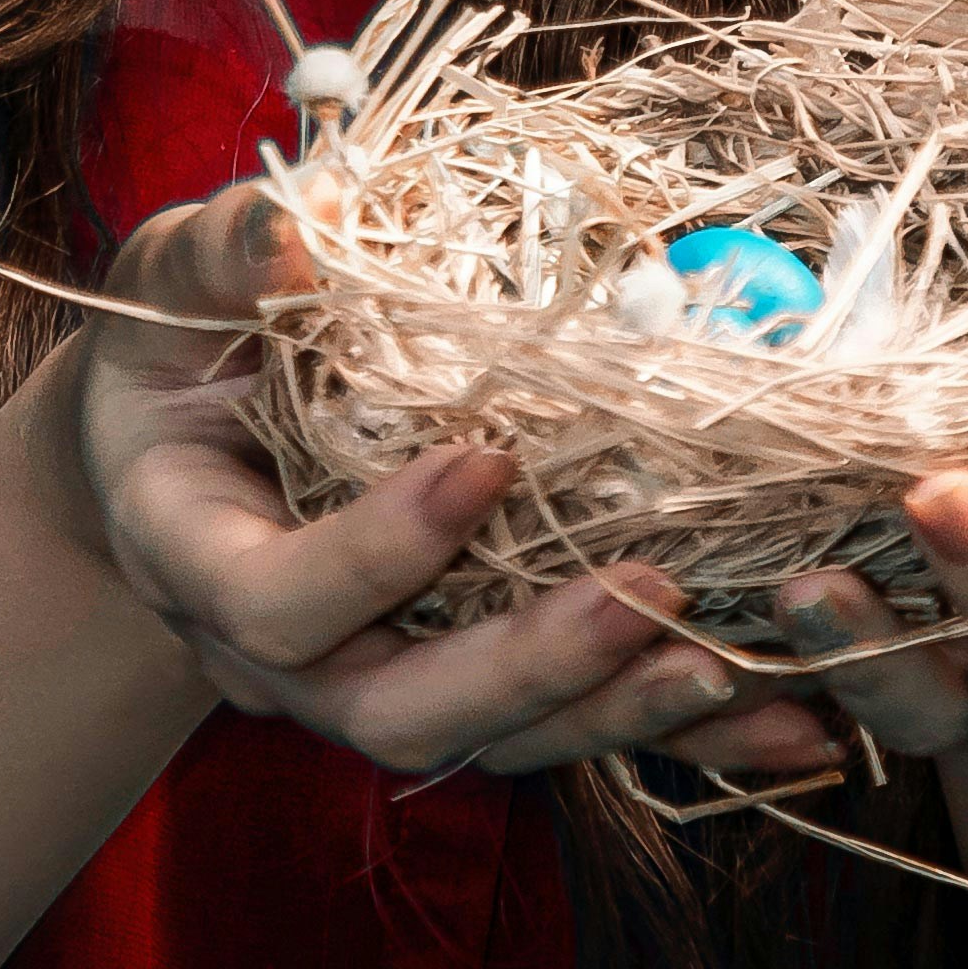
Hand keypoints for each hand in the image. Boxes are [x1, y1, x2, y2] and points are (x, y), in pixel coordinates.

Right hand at [51, 178, 798, 783]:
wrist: (172, 444)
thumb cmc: (180, 343)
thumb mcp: (173, 283)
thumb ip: (222, 256)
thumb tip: (298, 225)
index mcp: (198, 558)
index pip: (276, 603)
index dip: (376, 555)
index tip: (483, 462)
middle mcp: (284, 660)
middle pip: (396, 712)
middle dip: (529, 665)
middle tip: (650, 589)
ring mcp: (373, 684)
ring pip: (492, 743)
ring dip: (615, 713)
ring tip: (734, 667)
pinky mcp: (465, 688)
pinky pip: (568, 730)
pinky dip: (680, 736)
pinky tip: (795, 726)